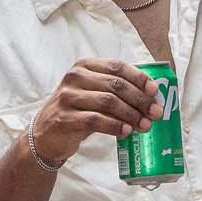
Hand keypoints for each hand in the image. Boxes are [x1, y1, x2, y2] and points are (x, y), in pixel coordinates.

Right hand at [31, 59, 161, 165]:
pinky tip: (126, 131)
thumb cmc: (76, 111)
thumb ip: (116, 93)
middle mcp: (74, 77)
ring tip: (145, 125)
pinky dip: (115, 126)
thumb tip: (151, 100)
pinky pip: (95, 120)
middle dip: (140, 99)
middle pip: (115, 85)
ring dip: (131, 114)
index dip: (139, 78)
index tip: (155, 91)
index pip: (117, 67)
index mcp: (85, 66)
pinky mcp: (65, 118)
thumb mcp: (93, 95)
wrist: (46, 134)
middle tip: (155, 113)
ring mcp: (67, 97)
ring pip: (108, 102)